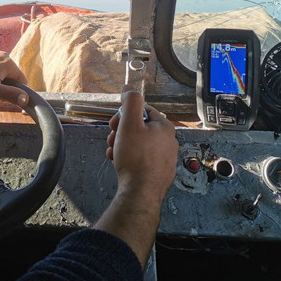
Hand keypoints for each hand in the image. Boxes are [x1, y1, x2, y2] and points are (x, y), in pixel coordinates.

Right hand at [106, 85, 176, 202]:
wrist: (140, 192)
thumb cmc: (135, 158)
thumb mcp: (130, 124)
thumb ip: (130, 102)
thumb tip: (129, 87)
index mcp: (165, 127)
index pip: (143, 111)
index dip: (125, 115)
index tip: (114, 124)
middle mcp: (169, 142)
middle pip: (140, 128)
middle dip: (122, 132)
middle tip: (112, 139)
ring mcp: (165, 159)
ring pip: (139, 144)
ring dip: (123, 145)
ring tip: (114, 153)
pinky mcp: (159, 173)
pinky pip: (142, 159)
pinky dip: (129, 159)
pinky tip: (120, 164)